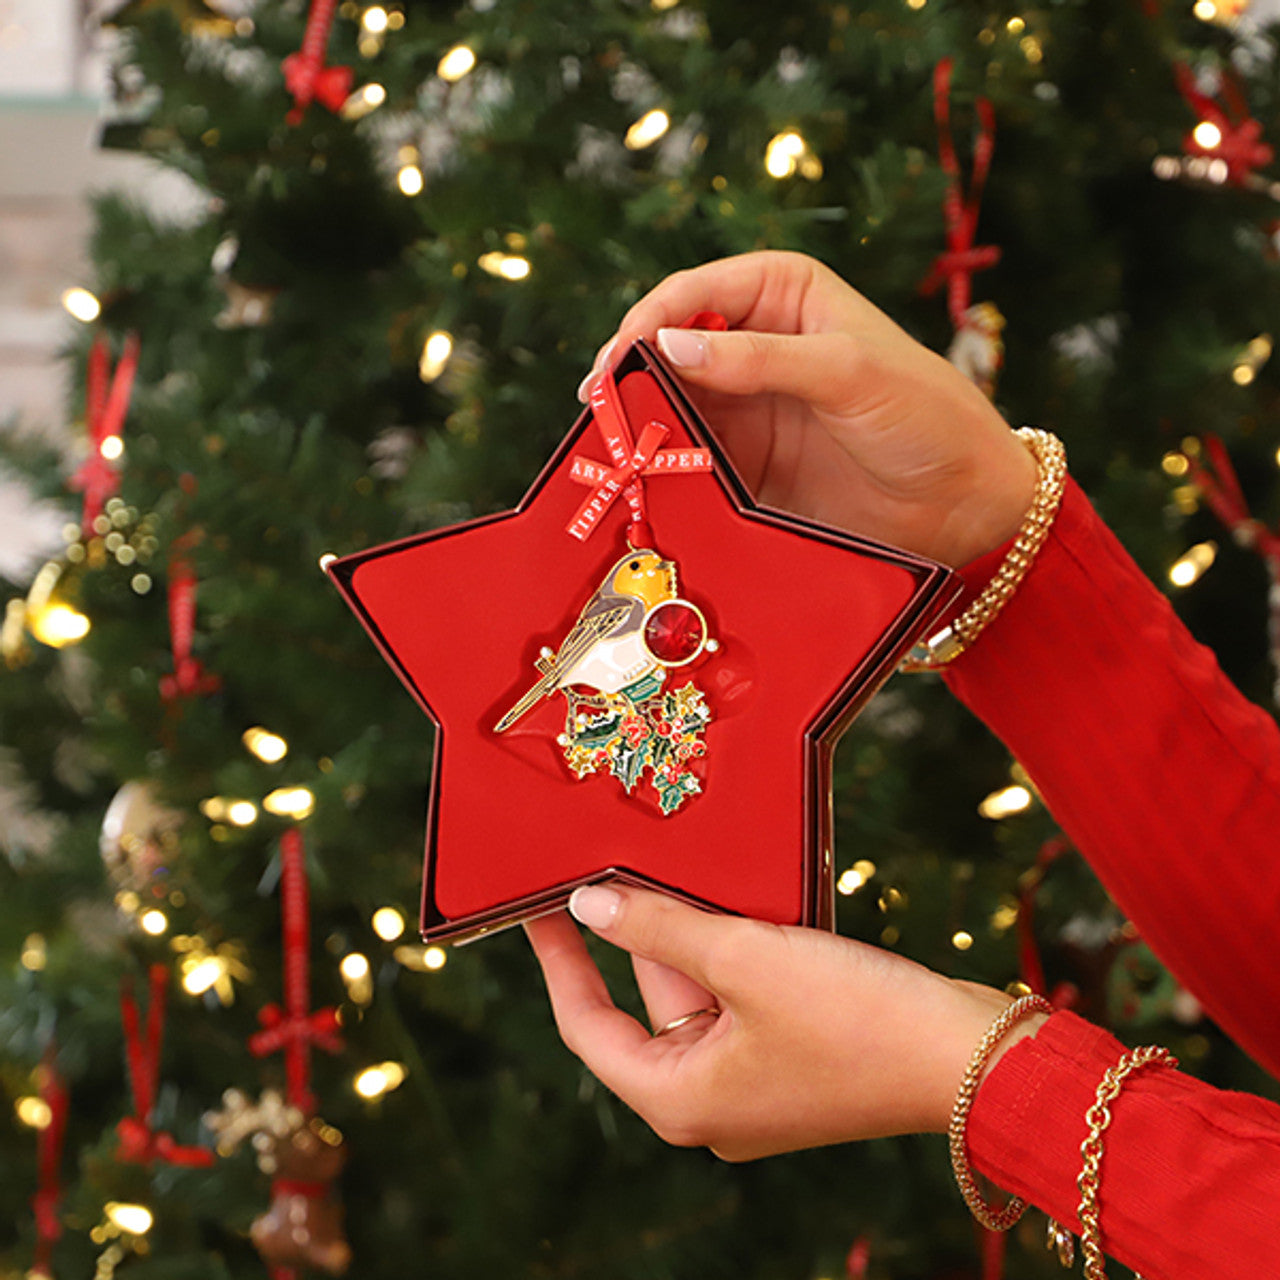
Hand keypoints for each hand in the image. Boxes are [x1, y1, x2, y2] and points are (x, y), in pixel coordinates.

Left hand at [526, 885, 1040, 1161]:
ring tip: (674, 863)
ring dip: (691, 932)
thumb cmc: (856, 1020)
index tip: (537, 907)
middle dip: (639, 931)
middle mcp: (711, 1097)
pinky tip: (733, 893)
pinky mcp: (793, 1053)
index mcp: (680, 1098)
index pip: (587, 1027)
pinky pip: (740, 992)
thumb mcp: (744, 960)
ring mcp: (755, 1078)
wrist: (972, 1056)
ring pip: (698, 990)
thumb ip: (660, 928)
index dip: (559, 962)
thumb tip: (589, 905)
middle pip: (646, 1002)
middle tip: (614, 859)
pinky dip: (732, 946)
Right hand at [579, 252, 1034, 567]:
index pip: (695, 292)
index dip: (650, 319)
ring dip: (642, 425)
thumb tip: (668, 344)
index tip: (618, 359)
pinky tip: (643, 481)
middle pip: (670, 349)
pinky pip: (691, 459)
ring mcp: (748, 409)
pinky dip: (664, 468)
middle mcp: (756, 345)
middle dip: (632, 375)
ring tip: (611, 449)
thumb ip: (757, 358)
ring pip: (673, 407)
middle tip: (597, 409)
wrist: (966, 506)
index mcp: (784, 295)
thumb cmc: (925, 415)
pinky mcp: (747, 466)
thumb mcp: (846, 371)